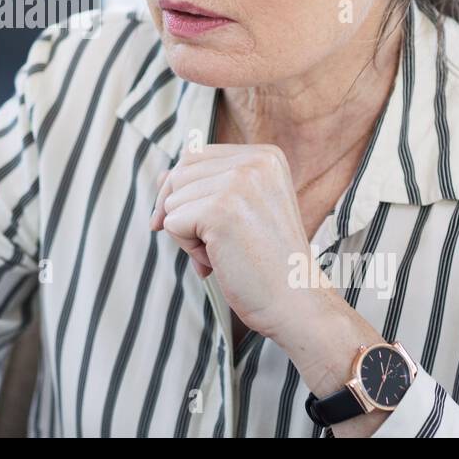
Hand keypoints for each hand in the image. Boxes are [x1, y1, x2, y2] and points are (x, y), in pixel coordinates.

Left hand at [150, 143, 324, 340]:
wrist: (296, 302)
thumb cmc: (267, 262)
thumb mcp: (242, 211)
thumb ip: (206, 187)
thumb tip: (162, 176)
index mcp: (264, 156)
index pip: (195, 157)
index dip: (184, 192)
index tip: (199, 225)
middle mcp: (254, 162)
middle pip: (179, 175)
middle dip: (185, 214)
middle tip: (216, 246)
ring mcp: (237, 183)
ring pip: (172, 201)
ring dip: (188, 235)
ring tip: (225, 253)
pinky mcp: (220, 210)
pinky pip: (172, 223)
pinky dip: (188, 249)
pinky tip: (219, 261)